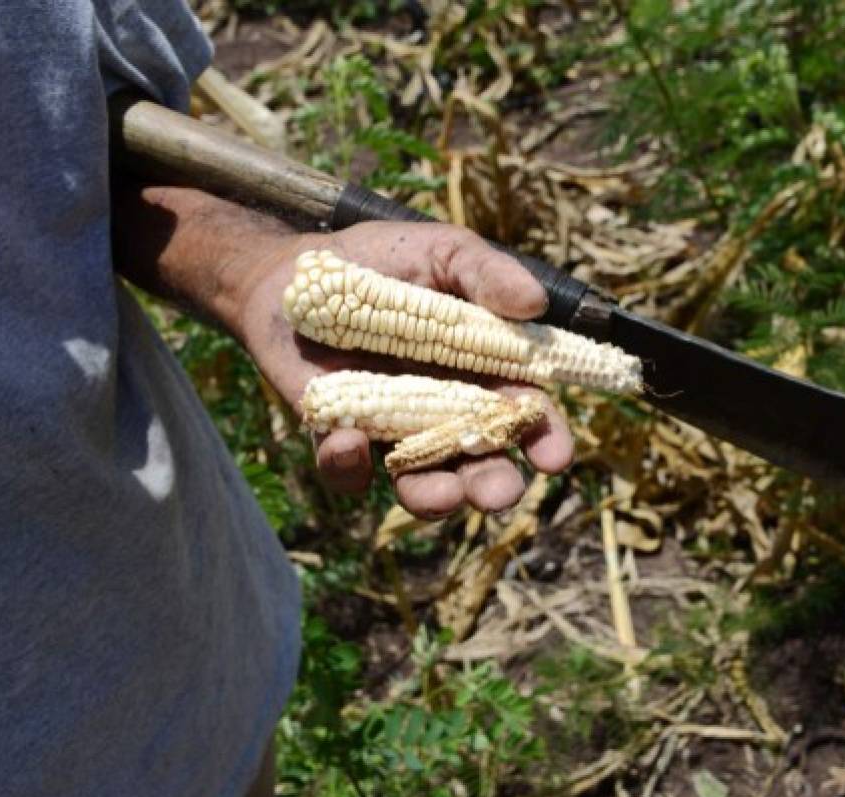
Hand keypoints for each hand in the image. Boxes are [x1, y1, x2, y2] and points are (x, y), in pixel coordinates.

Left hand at [235, 221, 574, 518]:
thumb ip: (485, 273)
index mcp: (482, 372)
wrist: (291, 271)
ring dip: (435, 497)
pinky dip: (349, 466)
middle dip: (493, 485)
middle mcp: (443, 412)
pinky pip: (347, 471)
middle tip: (497, 493)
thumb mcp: (440, 251)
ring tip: (442, 495)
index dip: (545, 439)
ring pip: (421, 483)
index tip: (553, 456)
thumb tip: (535, 303)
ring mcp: (389, 429)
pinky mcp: (335, 434)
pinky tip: (349, 441)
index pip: (525, 416)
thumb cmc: (380, 260)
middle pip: (480, 463)